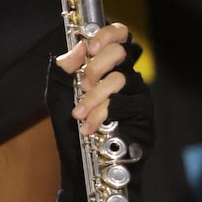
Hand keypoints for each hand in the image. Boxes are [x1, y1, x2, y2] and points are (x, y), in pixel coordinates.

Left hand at [48, 21, 152, 201]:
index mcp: (106, 68)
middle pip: (122, 51)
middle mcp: (126, 78)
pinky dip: (103, 114)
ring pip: (121, 79)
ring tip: (78, 115)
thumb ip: (63, 70)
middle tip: (82, 84)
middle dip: (96, 66)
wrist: (84, 168)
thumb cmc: (71, 130)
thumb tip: (76, 48)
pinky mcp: (143, 115)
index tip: (89, 46)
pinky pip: (126, 104)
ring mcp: (137, 96)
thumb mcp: (58, 96)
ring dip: (94, 96)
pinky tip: (90, 127)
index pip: (119, 36)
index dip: (108, 33)